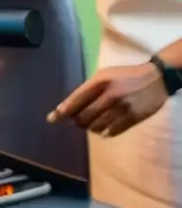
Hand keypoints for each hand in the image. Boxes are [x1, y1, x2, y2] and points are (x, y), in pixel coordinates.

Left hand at [48, 64, 168, 136]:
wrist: (156, 78)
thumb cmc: (124, 76)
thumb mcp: (104, 75)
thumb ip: (88, 89)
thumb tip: (68, 107)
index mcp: (100, 82)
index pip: (76, 99)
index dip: (63, 111)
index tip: (52, 119)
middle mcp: (110, 94)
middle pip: (84, 116)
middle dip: (77, 121)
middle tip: (78, 121)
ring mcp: (123, 107)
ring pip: (97, 126)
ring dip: (91, 127)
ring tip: (92, 124)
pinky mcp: (135, 117)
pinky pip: (114, 131)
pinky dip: (106, 132)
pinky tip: (105, 130)